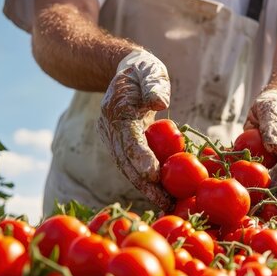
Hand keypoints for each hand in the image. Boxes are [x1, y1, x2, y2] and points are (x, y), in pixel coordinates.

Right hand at [97, 50, 173, 210]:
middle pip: (126, 160)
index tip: (154, 174)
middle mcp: (110, 129)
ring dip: (146, 188)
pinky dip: (146, 182)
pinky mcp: (119, 146)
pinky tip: (162, 196)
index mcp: (116, 110)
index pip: (129, 138)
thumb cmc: (142, 70)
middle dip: (145, 183)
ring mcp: (112, 139)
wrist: (123, 71)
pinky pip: (132, 166)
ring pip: (128, 168)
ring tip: (167, 205)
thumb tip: (160, 101)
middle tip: (165, 202)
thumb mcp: (149, 71)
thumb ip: (154, 84)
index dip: (140, 156)